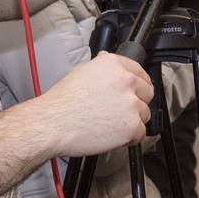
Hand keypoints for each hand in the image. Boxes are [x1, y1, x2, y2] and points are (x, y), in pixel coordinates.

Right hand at [35, 52, 152, 155]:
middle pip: (147, 93)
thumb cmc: (61, 102)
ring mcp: (131, 104)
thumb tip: (108, 59)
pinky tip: (112, 135)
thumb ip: (102, 66)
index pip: (140, 72)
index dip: (137, 84)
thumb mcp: (80, 72)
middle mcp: (126, 81)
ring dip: (132, 120)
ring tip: (110, 124)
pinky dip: (129, 138)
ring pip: (144, 114)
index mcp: (114, 65)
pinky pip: (140, 133)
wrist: (51, 124)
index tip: (135, 91)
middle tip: (119, 111)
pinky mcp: (131, 126)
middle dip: (136, 102)